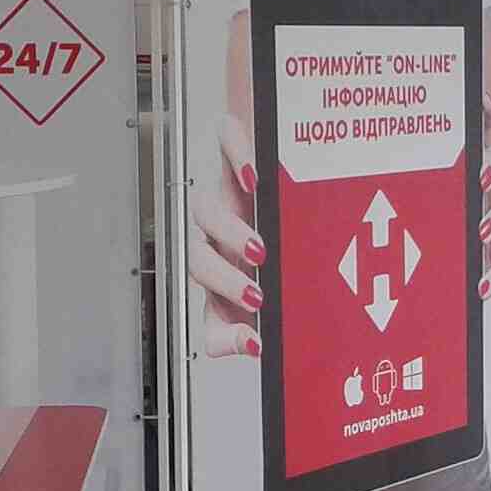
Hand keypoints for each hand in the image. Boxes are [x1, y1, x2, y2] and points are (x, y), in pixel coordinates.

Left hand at [189, 114, 264, 358]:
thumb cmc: (284, 228)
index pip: (211, 309)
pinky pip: (225, 144)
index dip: (223, 328)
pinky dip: (235, 159)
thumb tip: (259, 346)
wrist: (292, 155)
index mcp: (224, 266)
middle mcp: (218, 230)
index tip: (256, 340)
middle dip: (223, 281)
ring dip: (227, 233)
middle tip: (255, 296)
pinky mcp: (237, 145)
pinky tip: (254, 179)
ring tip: (258, 249)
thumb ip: (265, 316)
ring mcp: (226, 189)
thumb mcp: (281, 277)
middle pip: (198, 258)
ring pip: (204, 209)